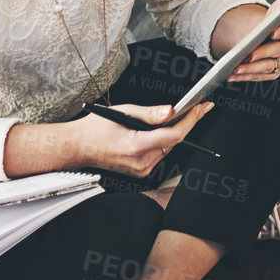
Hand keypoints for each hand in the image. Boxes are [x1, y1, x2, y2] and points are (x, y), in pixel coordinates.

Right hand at [69, 102, 213, 177]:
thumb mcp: (122, 112)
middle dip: (185, 123)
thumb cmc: (95, 129)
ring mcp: (141, 170)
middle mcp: (140, 162)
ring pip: (169, 148)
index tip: (202, 108)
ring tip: (175, 117)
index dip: (191, 120)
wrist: (77, 147)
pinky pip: (160, 154)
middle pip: (174, 142)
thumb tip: (170, 111)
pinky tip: (159, 131)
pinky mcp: (140, 172)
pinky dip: (163, 141)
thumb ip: (149, 113)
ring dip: (173, 132)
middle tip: (197, 108)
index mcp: (135, 146)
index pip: (174, 135)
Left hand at [210, 0, 279, 81]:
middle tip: (249, 54)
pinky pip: (259, 77)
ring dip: (252, 69)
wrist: (262, 35)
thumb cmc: (270, 22)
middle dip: (264, 52)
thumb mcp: (276, 10)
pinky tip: (232, 74)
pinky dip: (245, 76)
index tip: (272, 32)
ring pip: (269, 67)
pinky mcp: (274, 72)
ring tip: (236, 67)